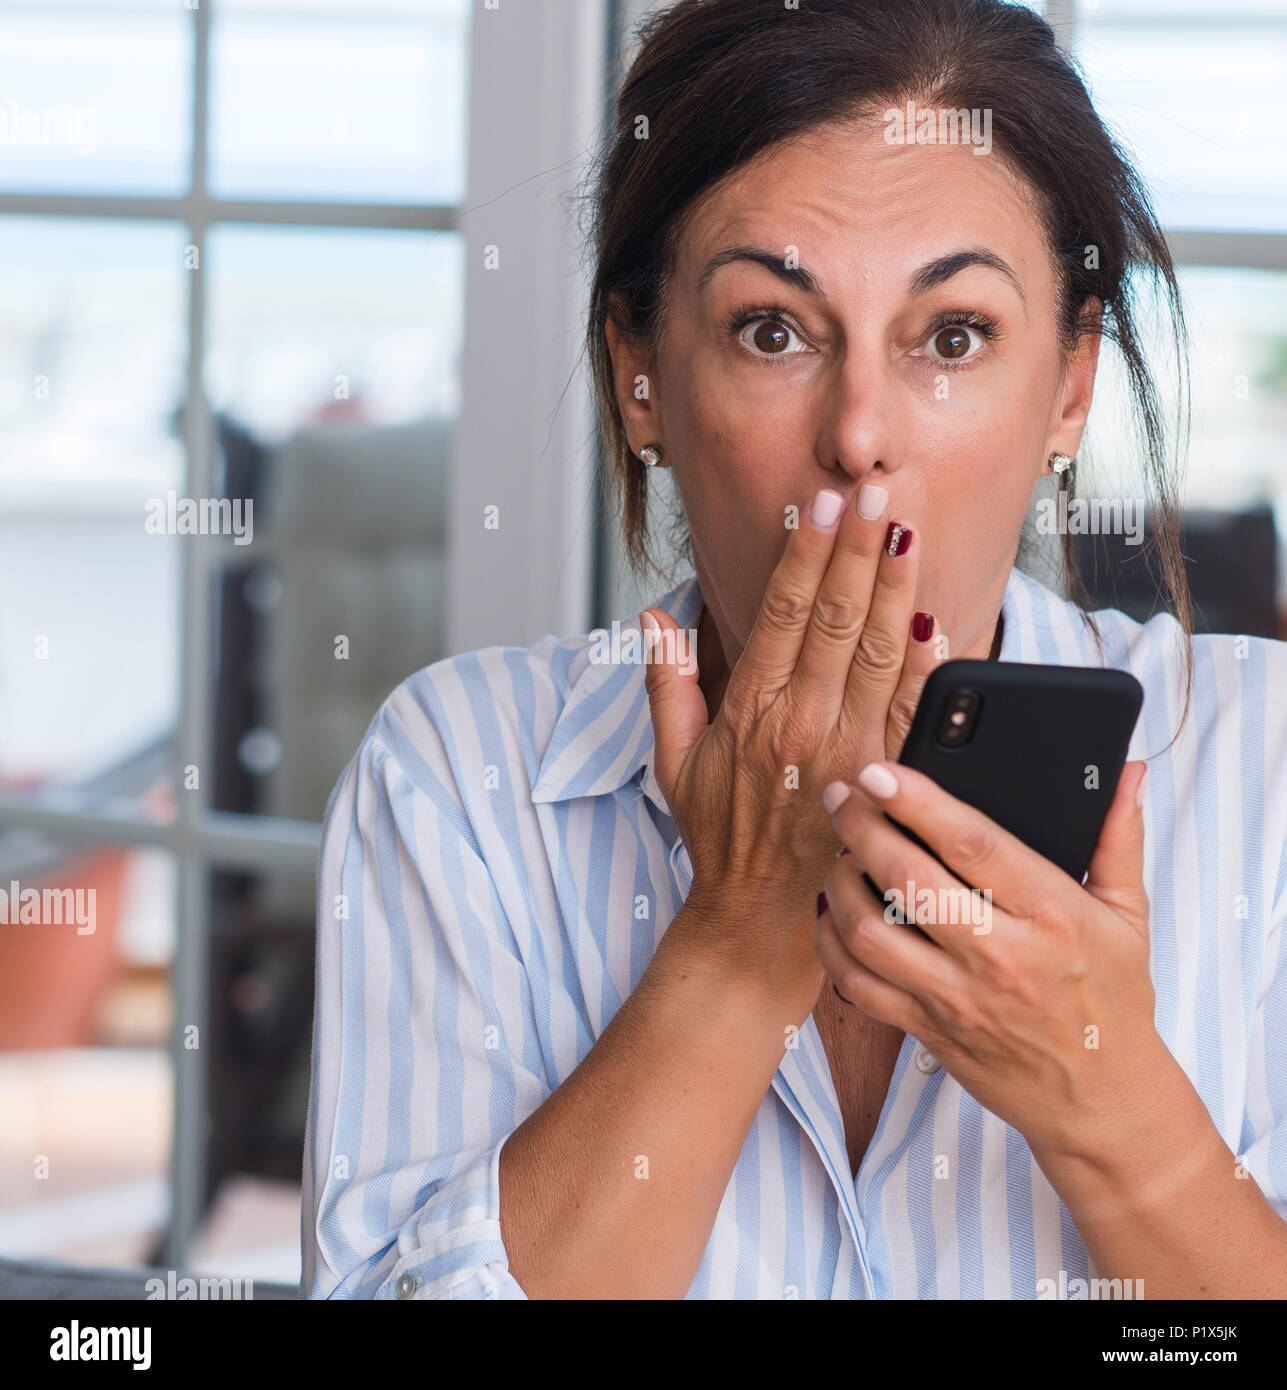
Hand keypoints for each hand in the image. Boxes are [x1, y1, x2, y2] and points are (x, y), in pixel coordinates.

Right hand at [642, 484, 939, 1023]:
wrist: (761, 913)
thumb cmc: (718, 833)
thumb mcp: (672, 760)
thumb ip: (666, 684)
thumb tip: (653, 618)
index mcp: (751, 711)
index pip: (781, 615)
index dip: (803, 556)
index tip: (819, 507)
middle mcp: (802, 724)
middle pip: (835, 620)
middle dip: (857, 551)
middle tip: (875, 492)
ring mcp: (849, 751)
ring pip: (877, 654)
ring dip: (895, 589)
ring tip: (906, 531)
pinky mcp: (882, 775)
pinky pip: (909, 712)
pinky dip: (924, 666)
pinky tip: (936, 620)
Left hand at [815, 757, 1160, 1164]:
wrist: (1103, 1102)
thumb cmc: (1112, 1000)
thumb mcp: (1128, 915)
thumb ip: (1117, 837)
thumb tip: (1125, 773)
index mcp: (1052, 915)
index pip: (973, 844)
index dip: (917, 802)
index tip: (879, 771)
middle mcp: (1000, 956)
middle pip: (907, 880)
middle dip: (861, 828)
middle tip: (843, 796)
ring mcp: (958, 998)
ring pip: (869, 931)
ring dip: (838, 884)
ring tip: (840, 854)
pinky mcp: (927, 1029)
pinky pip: (857, 984)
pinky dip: (831, 943)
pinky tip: (834, 913)